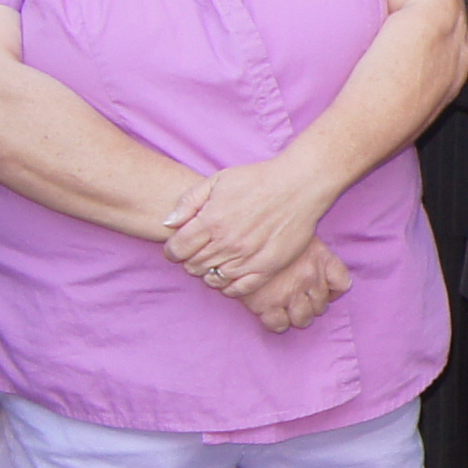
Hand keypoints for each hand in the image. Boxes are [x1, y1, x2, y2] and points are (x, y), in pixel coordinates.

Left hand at [163, 159, 329, 298]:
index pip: (177, 249)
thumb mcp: (218, 180)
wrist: (298, 186)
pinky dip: (228, 286)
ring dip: (208, 273)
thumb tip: (168, 223)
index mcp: (211, 221)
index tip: (177, 248)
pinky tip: (228, 276)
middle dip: (189, 261)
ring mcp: (247, 258)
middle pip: (193, 265)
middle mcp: (227, 243)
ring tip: (214, 262)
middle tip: (197, 253)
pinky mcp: (267, 267)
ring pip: (213, 278)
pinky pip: (240, 288)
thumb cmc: (258, 179)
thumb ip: (188, 201)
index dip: (172, 250)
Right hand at [241, 240, 351, 334]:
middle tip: (297, 299)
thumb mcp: (301, 235)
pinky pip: (279, 325)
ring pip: (304, 319)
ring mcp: (288, 293)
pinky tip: (272, 314)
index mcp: (320, 259)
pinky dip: (278, 323)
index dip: (333, 292)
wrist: (241, 233)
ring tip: (286, 307)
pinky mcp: (266, 304)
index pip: (342, 284)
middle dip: (311, 305)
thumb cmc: (269, 233)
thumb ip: (320, 254)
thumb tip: (332, 282)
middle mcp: (309, 277)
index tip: (322, 292)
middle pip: (321, 306)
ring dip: (297, 316)